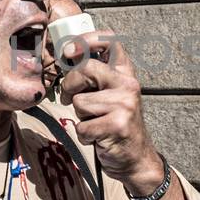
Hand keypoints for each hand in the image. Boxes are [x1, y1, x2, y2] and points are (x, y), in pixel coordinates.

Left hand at [58, 28, 158, 181]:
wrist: (136, 158)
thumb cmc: (114, 124)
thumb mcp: (109, 95)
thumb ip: (93, 77)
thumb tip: (64, 59)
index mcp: (125, 73)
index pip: (110, 41)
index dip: (85, 40)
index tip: (68, 51)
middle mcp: (128, 84)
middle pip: (85, 69)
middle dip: (69, 85)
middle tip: (68, 98)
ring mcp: (125, 105)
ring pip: (79, 102)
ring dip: (80, 117)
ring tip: (95, 123)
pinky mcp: (117, 126)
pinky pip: (82, 127)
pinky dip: (84, 136)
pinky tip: (98, 138)